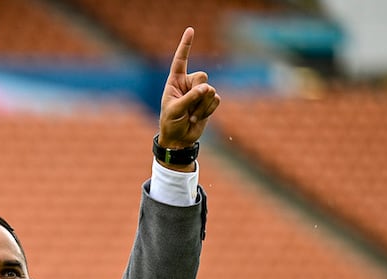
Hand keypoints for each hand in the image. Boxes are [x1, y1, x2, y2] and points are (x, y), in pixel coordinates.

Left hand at [159, 27, 219, 150]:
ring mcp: (200, 93)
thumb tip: (207, 89)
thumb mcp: (175, 109)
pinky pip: (216, 100)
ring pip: (210, 90)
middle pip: (202, 76)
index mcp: (175, 81)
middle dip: (198, 92)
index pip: (181, 60)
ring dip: (201, 106)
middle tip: (189, 106)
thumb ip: (190, 97)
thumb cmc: (170, 123)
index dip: (186, 45)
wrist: (179, 139)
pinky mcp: (209, 102)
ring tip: (191, 116)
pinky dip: (207, 110)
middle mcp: (188, 84)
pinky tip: (198, 118)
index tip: (191, 30)